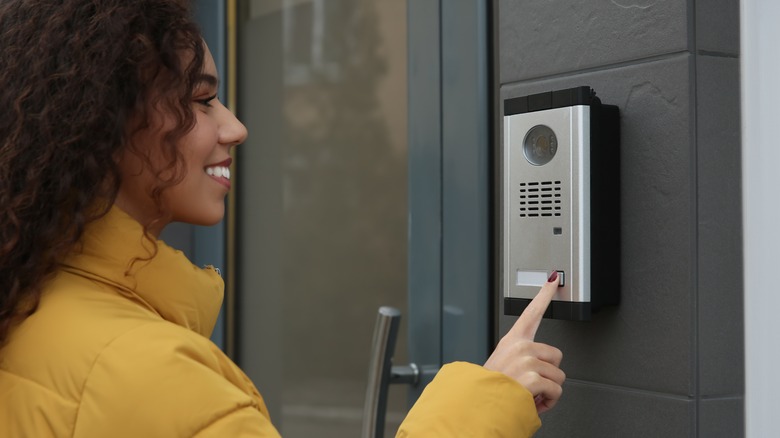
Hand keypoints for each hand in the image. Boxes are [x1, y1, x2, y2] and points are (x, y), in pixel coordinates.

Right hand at [483, 272, 564, 413]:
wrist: (478, 406)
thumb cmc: (490, 390)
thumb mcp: (502, 367)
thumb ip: (522, 360)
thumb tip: (540, 369)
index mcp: (512, 341)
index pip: (531, 312)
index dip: (544, 294)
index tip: (553, 278)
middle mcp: (519, 346)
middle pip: (556, 355)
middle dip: (549, 374)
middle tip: (531, 384)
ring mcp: (526, 359)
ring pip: (558, 376)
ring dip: (548, 391)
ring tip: (529, 394)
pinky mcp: (533, 375)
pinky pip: (556, 391)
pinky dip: (548, 402)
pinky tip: (533, 401)